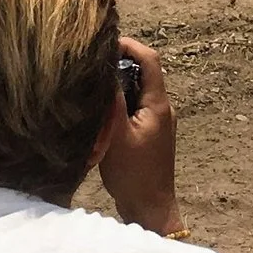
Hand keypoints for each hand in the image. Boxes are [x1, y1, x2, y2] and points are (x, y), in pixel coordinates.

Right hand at [98, 36, 181, 237]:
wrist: (149, 209)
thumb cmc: (134, 175)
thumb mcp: (117, 137)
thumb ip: (112, 103)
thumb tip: (104, 70)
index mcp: (158, 104)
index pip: (150, 60)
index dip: (129, 45)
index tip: (104, 43)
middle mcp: (162, 108)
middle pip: (143, 72)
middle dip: (118, 64)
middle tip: (91, 65)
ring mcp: (157, 121)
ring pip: (137, 90)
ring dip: (117, 85)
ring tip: (91, 86)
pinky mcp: (149, 133)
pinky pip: (134, 107)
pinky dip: (118, 103)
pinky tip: (100, 112)